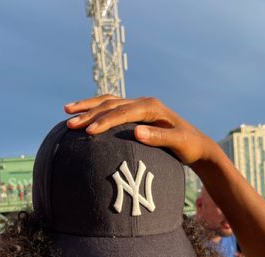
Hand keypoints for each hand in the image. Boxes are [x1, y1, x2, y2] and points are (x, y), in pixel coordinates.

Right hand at [64, 95, 214, 165]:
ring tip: (67, 112)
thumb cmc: (189, 147)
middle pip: (111, 104)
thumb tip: (136, 132)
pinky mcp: (135, 113)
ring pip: (108, 102)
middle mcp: (143, 103)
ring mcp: (138, 107)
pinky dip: (96, 109)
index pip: (123, 112)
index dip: (105, 121)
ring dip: (87, 107)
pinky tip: (83, 114)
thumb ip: (158, 137)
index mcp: (151, 108)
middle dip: (89, 113)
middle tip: (70, 124)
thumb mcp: (177, 143)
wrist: (197, 144)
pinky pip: (111, 107)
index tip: (89, 132)